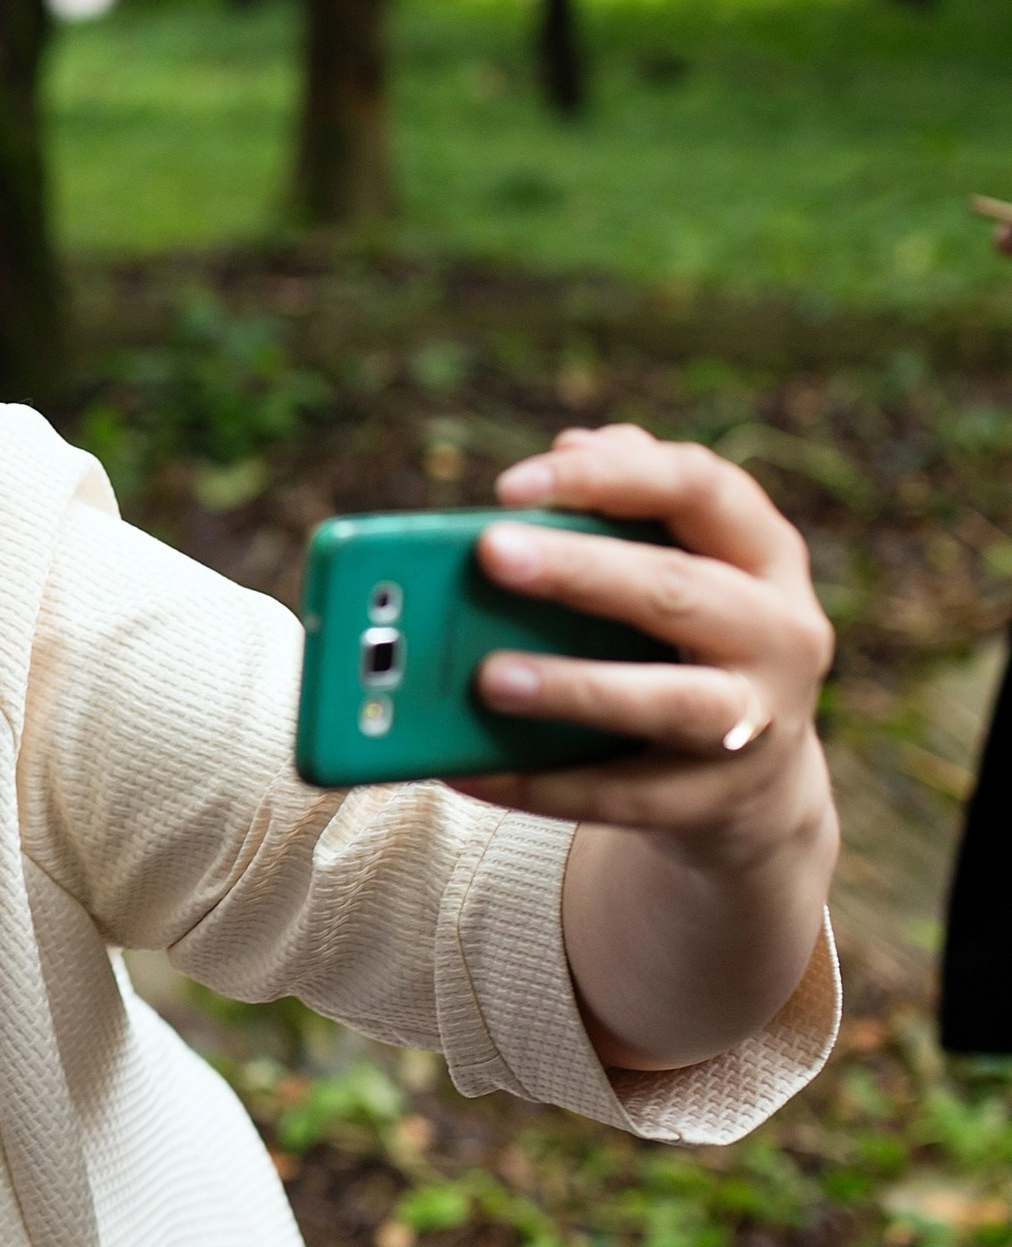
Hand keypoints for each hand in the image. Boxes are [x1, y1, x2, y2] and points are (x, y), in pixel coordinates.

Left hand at [449, 425, 838, 1069]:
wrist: (752, 782)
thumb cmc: (681, 641)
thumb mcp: (675, 562)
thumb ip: (622, 501)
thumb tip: (568, 445)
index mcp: (762, 551)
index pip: (697, 487)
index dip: (609, 476)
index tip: (510, 485)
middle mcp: (780, 632)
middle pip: (679, 591)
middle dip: (582, 571)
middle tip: (491, 553)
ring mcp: (760, 722)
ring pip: (670, 703)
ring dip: (576, 689)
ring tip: (487, 679)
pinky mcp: (719, 802)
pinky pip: (623, 796)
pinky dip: (541, 784)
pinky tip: (466, 770)